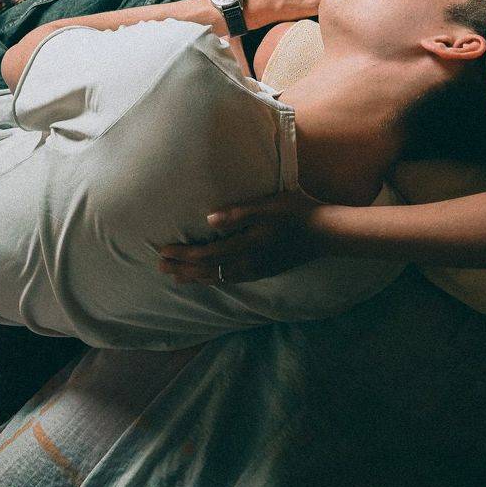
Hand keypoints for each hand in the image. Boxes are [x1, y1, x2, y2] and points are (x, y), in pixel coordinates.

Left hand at [158, 188, 331, 283]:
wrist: (324, 234)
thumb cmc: (296, 213)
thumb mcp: (267, 206)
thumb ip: (238, 214)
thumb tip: (209, 220)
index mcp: (245, 247)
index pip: (205, 255)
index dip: (182, 255)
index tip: (162, 252)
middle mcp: (247, 264)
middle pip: (207, 271)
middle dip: (182, 269)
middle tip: (160, 268)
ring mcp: (256, 270)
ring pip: (218, 278)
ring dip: (195, 277)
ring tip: (178, 277)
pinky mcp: (264, 271)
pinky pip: (231, 279)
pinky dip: (214, 279)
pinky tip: (211, 278)